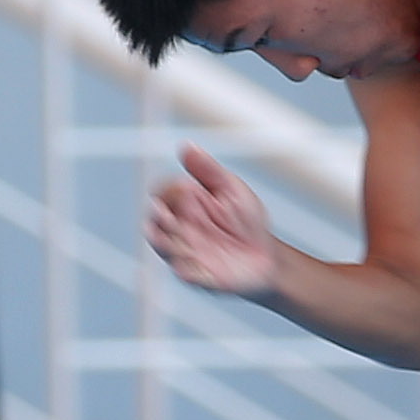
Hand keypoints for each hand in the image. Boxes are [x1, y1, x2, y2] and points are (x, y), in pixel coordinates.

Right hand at [147, 146, 281, 296]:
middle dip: (160, 216)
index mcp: (186, 204)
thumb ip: (208, 170)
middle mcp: (179, 226)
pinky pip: (180, 270)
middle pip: (153, 218)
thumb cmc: (248, 221)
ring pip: (161, 244)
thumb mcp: (232, 190)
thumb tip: (186, 146)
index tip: (187, 190)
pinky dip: (186, 265)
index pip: (161, 193)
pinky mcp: (192, 273)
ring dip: (170, 240)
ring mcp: (183, 250)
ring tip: (188, 238)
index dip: (167, 192)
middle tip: (175, 217)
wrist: (266, 257)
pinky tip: (202, 261)